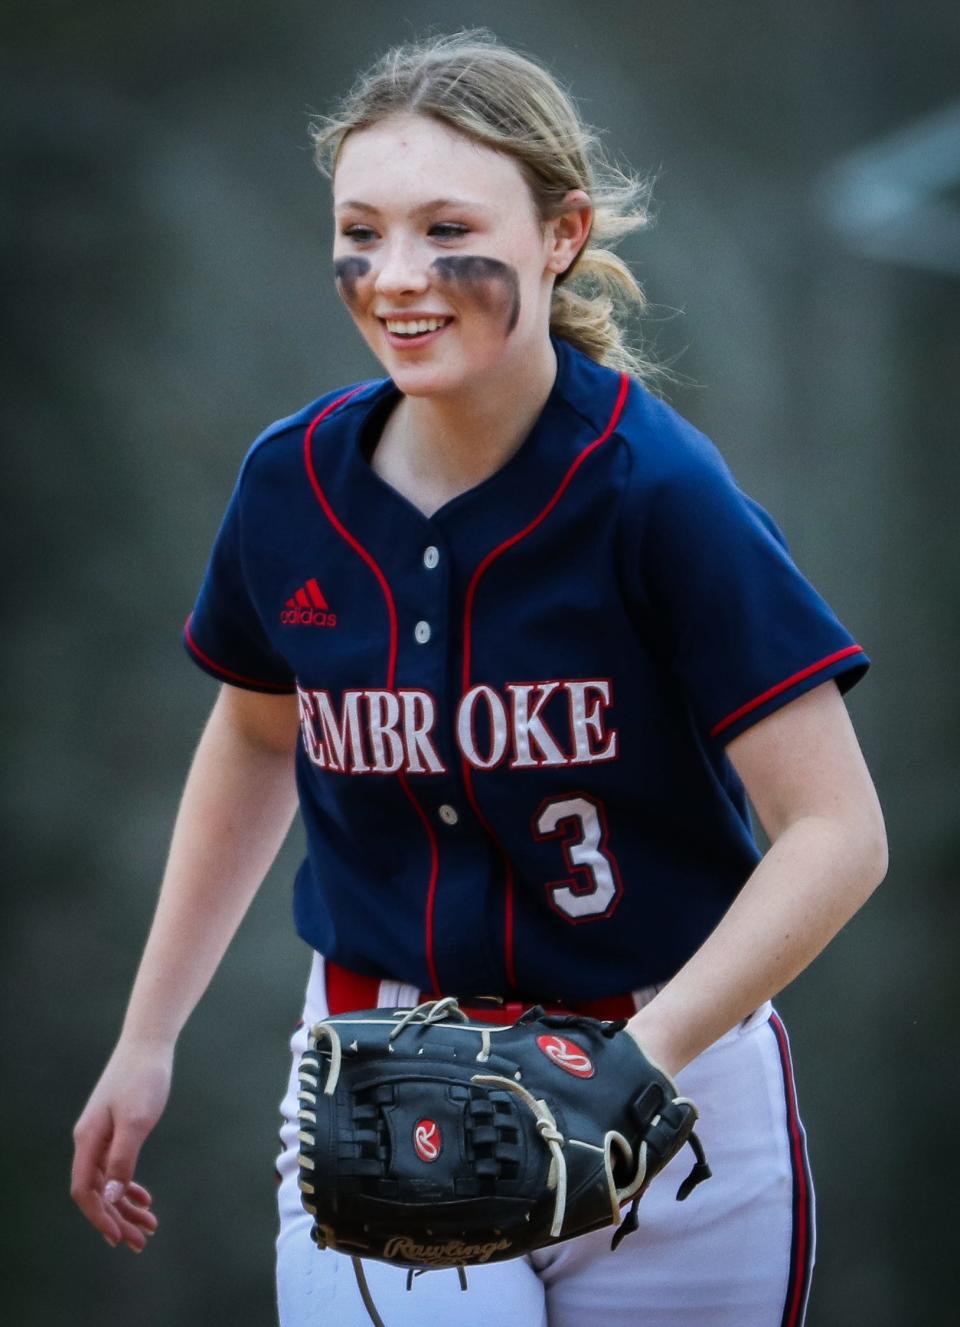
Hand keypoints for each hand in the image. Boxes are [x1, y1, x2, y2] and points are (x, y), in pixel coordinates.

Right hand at [71, 1042, 172, 1250]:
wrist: (148, 1044)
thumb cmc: (143, 1079)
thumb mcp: (137, 1121)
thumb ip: (122, 1160)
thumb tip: (107, 1198)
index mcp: (88, 1140)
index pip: (83, 1191)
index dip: (98, 1217)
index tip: (119, 1238)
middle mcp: (89, 1141)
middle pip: (95, 1192)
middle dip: (116, 1219)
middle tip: (142, 1242)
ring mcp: (101, 1135)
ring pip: (108, 1182)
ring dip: (125, 1206)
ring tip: (150, 1226)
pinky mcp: (115, 1129)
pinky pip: (116, 1167)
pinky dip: (128, 1186)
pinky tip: (144, 1198)